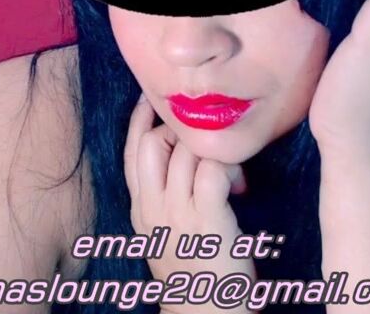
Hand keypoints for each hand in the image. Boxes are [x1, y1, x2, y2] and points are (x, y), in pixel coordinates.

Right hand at [124, 94, 256, 313]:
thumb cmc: (192, 269)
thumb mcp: (161, 232)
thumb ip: (159, 196)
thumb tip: (170, 155)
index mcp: (141, 209)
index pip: (131, 153)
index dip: (139, 122)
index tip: (149, 100)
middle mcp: (153, 209)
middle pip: (155, 144)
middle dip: (180, 133)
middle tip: (203, 146)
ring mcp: (178, 215)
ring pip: (187, 151)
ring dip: (213, 153)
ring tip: (229, 175)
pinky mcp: (207, 221)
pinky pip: (214, 169)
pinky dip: (230, 169)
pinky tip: (238, 189)